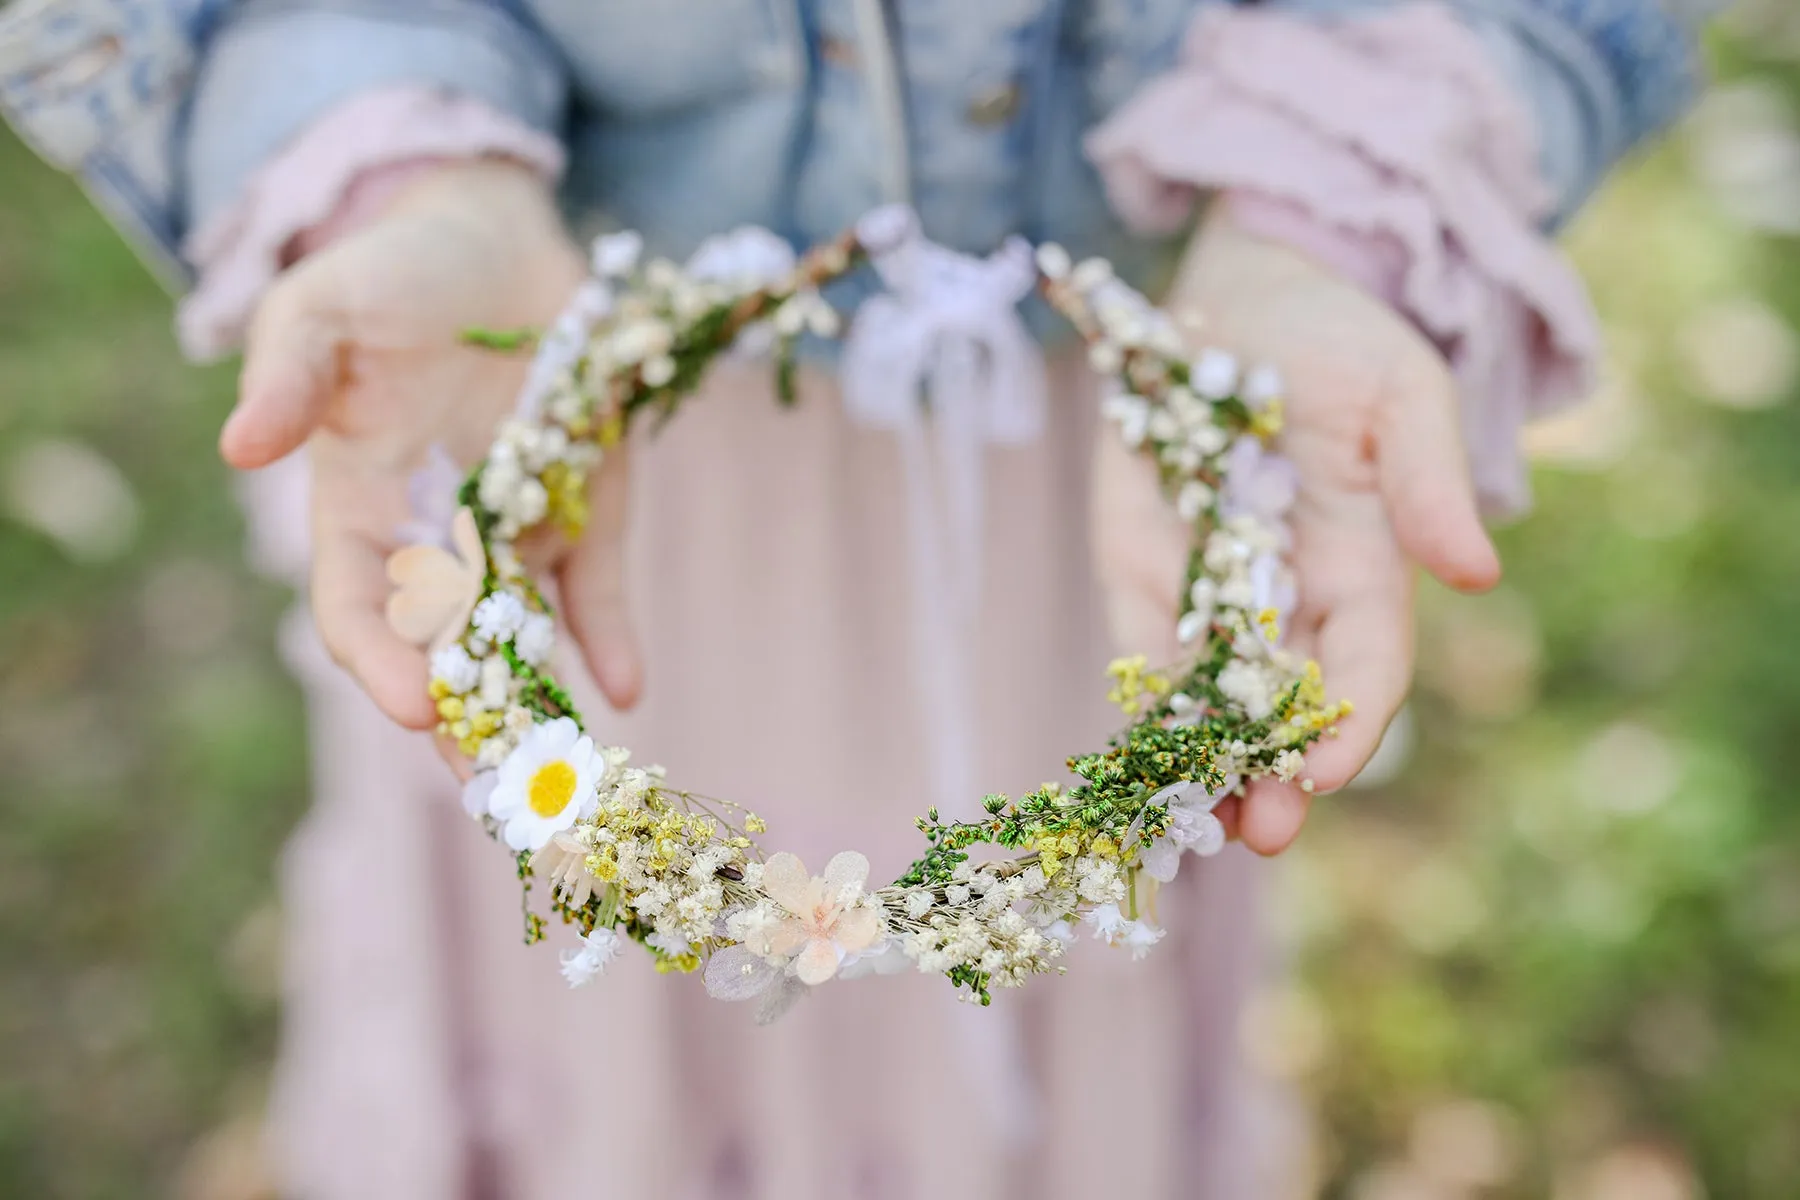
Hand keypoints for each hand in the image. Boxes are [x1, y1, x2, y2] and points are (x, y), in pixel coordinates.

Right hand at [221, 160, 642, 733]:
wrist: (489, 245)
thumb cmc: (388, 276)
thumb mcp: (321, 306)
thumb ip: (287, 371)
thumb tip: (242, 446)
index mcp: (358, 507)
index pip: (357, 608)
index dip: (379, 661)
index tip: (415, 706)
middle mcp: (434, 539)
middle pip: (445, 652)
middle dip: (470, 724)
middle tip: (502, 793)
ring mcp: (515, 531)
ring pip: (524, 640)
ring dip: (543, 707)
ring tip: (569, 775)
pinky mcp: (585, 509)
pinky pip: (596, 585)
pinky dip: (610, 636)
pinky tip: (624, 686)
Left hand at [1092, 207, 1500, 854]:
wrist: (1242, 290)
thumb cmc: (1339, 336)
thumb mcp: (1403, 391)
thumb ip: (1430, 480)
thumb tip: (1479, 573)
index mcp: (1364, 564)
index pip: (1366, 664)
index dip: (1353, 721)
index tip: (1329, 770)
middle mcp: (1288, 594)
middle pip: (1286, 704)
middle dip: (1274, 772)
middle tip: (1259, 832)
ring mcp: (1209, 585)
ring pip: (1210, 698)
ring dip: (1202, 762)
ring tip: (1188, 823)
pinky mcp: (1138, 562)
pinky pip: (1139, 646)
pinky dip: (1137, 704)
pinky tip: (1130, 760)